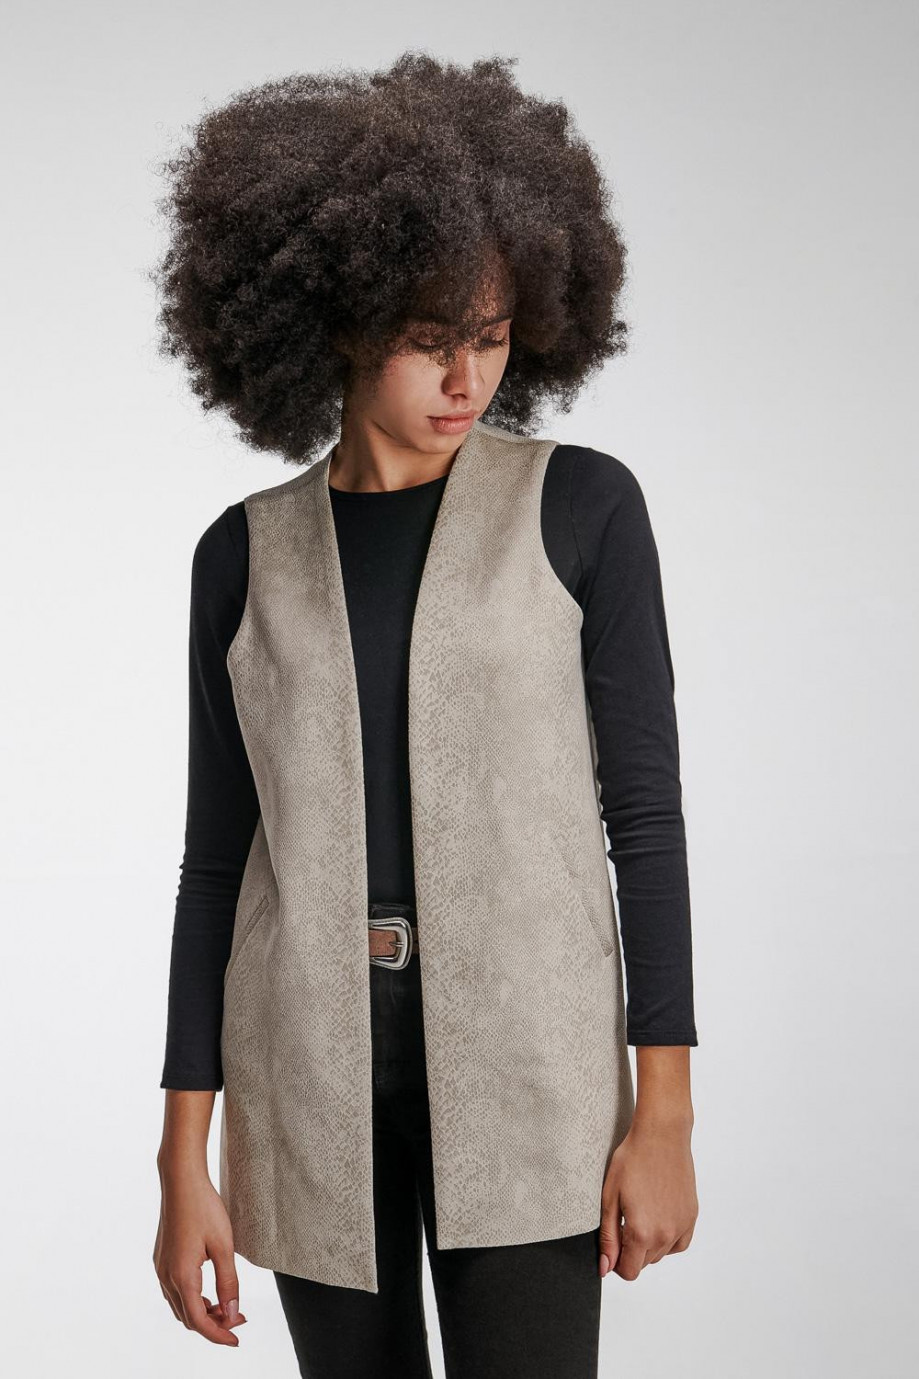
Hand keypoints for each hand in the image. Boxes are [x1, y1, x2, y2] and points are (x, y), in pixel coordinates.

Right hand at [153, 1166, 247, 1344]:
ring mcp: (161, 1268)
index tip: (236, 1340)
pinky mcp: (161, 1259)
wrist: (181, 1180)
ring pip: (180, 1306)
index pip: (199, 1321)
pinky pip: (174, 1291)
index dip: (218, 1335)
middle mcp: (166, 1276)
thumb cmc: (204, 1207)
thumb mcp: (223, 1245)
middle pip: (188, 1317)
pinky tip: (209, 1292)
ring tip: (226, 1307)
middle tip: (238, 1319)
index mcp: (182, 1276)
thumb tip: (232, 1312)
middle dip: (213, 1324)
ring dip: (202, 1313)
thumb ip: (228, 1281)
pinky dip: (192, 1299)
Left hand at [598, 1115, 697, 1280]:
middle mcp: (665, 1235)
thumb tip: (606, 1268)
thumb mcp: (610, 1197)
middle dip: (630, 1250)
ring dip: (649, 1244)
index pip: (629, 1272)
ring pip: (661, 1254)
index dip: (615, 1262)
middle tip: (623, 1218)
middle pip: (644, 1263)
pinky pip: (679, 1244)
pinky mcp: (691, 1216)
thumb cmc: (632, 1160)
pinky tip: (658, 1219)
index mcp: (642, 1232)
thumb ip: (608, 1237)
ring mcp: (681, 1226)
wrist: (662, 1135)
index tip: (612, 1242)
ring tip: (640, 1212)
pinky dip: (668, 1239)